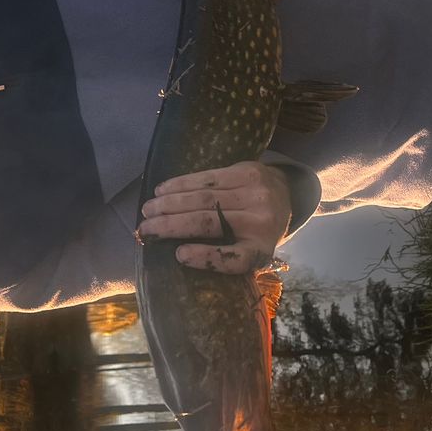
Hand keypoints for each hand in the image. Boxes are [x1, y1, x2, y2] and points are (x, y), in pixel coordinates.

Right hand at [138, 161, 292, 273]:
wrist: (287, 195)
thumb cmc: (257, 230)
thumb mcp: (250, 251)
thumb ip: (225, 256)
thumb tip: (177, 255)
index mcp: (261, 249)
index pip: (235, 258)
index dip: (206, 257)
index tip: (179, 255)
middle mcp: (260, 221)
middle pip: (210, 223)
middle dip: (171, 226)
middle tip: (144, 230)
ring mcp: (254, 194)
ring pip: (204, 198)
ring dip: (170, 203)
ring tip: (148, 209)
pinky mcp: (247, 171)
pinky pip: (208, 177)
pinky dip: (181, 184)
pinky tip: (162, 190)